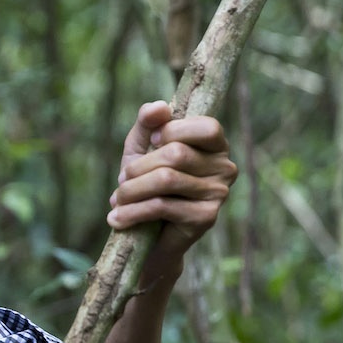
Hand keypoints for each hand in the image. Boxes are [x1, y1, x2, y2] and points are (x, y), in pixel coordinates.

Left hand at [108, 101, 236, 270]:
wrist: (147, 234)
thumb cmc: (146, 182)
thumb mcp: (141, 148)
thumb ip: (148, 122)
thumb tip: (158, 107)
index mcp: (216, 145)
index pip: (207, 127)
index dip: (171, 131)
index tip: (150, 143)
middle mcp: (225, 167)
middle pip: (177, 154)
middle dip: (139, 167)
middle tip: (122, 181)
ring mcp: (219, 194)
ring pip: (166, 179)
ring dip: (131, 190)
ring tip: (117, 200)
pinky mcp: (206, 218)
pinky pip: (162, 206)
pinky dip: (133, 211)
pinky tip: (117, 219)